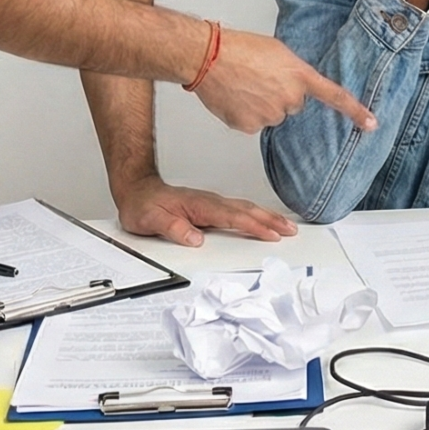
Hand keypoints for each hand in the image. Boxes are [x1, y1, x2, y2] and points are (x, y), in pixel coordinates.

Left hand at [112, 176, 296, 247]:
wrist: (137, 190)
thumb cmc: (144, 205)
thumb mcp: (151, 220)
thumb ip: (174, 228)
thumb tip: (195, 238)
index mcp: (200, 206)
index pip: (232, 217)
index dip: (253, 226)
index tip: (271, 234)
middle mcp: (210, 202)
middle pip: (247, 210)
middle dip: (270, 220)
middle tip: (291, 230)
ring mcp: (212, 203)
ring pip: (246, 208)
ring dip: (267, 216)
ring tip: (286, 225)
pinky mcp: (211, 207)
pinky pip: (239, 210)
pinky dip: (256, 214)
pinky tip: (263, 219)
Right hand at [190, 29, 376, 133]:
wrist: (208, 56)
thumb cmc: (239, 47)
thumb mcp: (278, 52)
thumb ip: (292, 72)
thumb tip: (291, 87)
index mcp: (299, 76)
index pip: (334, 96)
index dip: (355, 111)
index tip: (372, 124)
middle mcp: (290, 99)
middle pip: (293, 106)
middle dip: (280, 95)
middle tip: (259, 79)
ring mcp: (271, 115)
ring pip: (273, 116)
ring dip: (262, 105)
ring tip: (245, 85)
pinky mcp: (251, 126)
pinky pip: (254, 124)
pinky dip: (245, 114)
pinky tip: (235, 97)